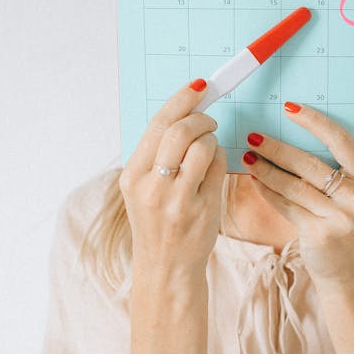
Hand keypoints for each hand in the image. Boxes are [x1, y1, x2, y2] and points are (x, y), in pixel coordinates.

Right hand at [119, 80, 226, 280]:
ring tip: (208, 148)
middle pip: (180, 131)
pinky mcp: (203, 209)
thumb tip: (185, 111)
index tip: (199, 86)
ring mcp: (178, 200)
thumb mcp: (143, 188)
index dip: (181, 100)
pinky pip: (219, 166)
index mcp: (133, 176)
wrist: (166, 267)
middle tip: (209, 120)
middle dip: (201, 118)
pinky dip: (220, 158)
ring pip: (203, 146)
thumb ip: (157, 153)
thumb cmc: (158, 221)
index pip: (158, 125)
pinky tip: (213, 168)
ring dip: (212, 139)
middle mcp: (152, 186)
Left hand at [243, 104, 353, 282]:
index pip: (341, 141)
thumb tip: (291, 137)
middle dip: (277, 148)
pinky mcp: (320, 234)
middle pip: (310, 164)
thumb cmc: (345, 224)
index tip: (290, 108)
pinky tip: (255, 181)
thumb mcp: (352, 196)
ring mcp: (341, 218)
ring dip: (266, 170)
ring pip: (294, 185)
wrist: (349, 271)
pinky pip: (287, 206)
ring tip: (248, 158)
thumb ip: (334, 171)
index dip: (314, 122)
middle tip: (253, 136)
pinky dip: (267, 192)